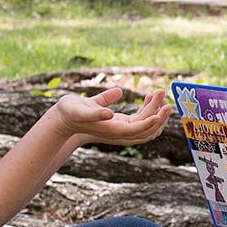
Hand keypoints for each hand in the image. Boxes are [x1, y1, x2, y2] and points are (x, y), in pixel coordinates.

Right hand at [49, 87, 168, 147]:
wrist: (64, 119)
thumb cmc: (69, 112)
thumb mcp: (79, 110)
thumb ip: (94, 111)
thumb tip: (108, 113)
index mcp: (111, 130)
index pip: (136, 130)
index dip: (149, 123)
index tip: (160, 113)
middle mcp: (119, 132)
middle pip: (146, 129)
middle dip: (158, 114)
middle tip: (162, 94)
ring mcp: (122, 129)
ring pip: (147, 126)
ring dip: (156, 112)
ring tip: (159, 94)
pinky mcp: (122, 123)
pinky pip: (141, 120)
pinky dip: (149, 110)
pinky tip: (149, 97)